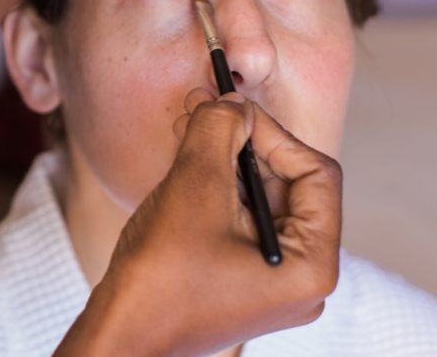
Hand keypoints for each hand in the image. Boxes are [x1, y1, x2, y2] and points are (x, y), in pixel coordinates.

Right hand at [56, 91, 342, 355]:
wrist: (119, 335)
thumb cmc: (159, 277)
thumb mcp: (194, 188)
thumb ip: (219, 133)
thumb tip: (231, 103)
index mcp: (312, 266)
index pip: (317, 174)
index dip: (274, 134)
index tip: (232, 112)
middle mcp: (302, 279)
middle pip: (290, 186)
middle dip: (246, 145)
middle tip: (207, 113)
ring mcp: (272, 283)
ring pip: (261, 201)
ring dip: (226, 163)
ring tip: (190, 134)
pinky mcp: (241, 281)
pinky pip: (240, 221)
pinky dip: (217, 189)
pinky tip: (185, 168)